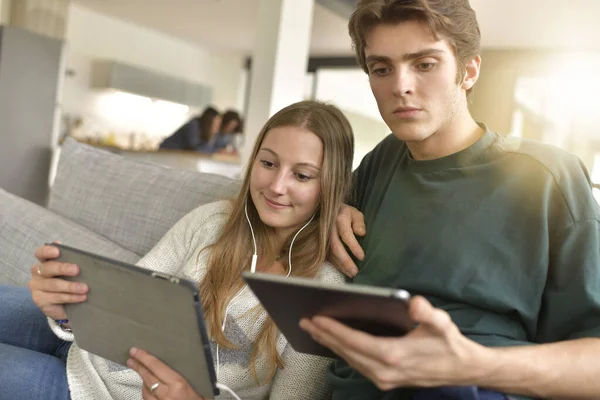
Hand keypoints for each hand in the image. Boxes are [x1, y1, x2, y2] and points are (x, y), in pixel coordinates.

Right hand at [28, 243, 87, 319]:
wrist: (62, 306)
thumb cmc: (68, 283)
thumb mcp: (70, 272)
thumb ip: (72, 263)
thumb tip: (85, 258)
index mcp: (45, 262)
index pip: (41, 253)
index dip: (47, 251)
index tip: (57, 251)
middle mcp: (37, 273)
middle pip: (47, 268)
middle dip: (63, 268)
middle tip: (77, 270)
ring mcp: (36, 287)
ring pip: (54, 285)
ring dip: (71, 286)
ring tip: (85, 288)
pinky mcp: (39, 300)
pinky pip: (57, 297)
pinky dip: (71, 297)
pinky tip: (82, 297)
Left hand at [128, 347, 207, 399]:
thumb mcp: (200, 387)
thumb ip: (188, 377)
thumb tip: (180, 364)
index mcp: (179, 385)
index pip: (156, 367)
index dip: (144, 357)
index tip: (136, 351)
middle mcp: (167, 395)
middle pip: (147, 377)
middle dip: (138, 366)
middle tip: (131, 359)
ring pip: (145, 390)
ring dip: (142, 381)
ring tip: (141, 373)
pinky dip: (147, 393)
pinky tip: (148, 389)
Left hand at [300, 296, 490, 390]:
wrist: (464, 369)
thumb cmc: (450, 343)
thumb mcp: (443, 323)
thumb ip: (428, 313)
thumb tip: (414, 303)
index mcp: (394, 355)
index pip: (355, 341)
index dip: (333, 330)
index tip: (315, 318)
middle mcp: (385, 371)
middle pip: (347, 352)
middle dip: (324, 336)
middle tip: (305, 321)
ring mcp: (384, 379)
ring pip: (350, 360)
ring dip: (331, 345)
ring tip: (314, 330)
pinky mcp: (386, 382)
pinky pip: (358, 366)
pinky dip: (343, 353)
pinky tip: (334, 343)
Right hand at [330, 204, 365, 277]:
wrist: (328, 211)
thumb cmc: (346, 214)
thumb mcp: (356, 213)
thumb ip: (359, 222)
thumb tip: (361, 233)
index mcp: (339, 219)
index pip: (346, 235)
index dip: (353, 246)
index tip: (362, 257)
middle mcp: (329, 228)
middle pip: (336, 246)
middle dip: (345, 260)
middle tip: (355, 271)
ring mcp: (323, 236)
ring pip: (330, 253)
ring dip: (340, 264)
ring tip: (351, 273)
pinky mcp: (320, 243)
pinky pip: (327, 255)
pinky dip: (335, 264)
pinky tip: (343, 270)